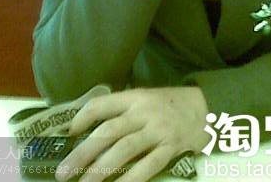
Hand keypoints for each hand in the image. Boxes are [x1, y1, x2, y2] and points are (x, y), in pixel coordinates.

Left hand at [55, 87, 208, 181]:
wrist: (207, 108)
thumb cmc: (171, 105)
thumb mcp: (146, 99)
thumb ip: (123, 111)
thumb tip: (91, 130)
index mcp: (135, 97)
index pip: (102, 106)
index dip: (81, 120)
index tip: (67, 135)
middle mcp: (144, 112)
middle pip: (108, 132)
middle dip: (83, 153)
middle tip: (63, 172)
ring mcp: (158, 130)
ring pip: (124, 150)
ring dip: (100, 170)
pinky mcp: (172, 148)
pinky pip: (148, 166)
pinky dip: (131, 179)